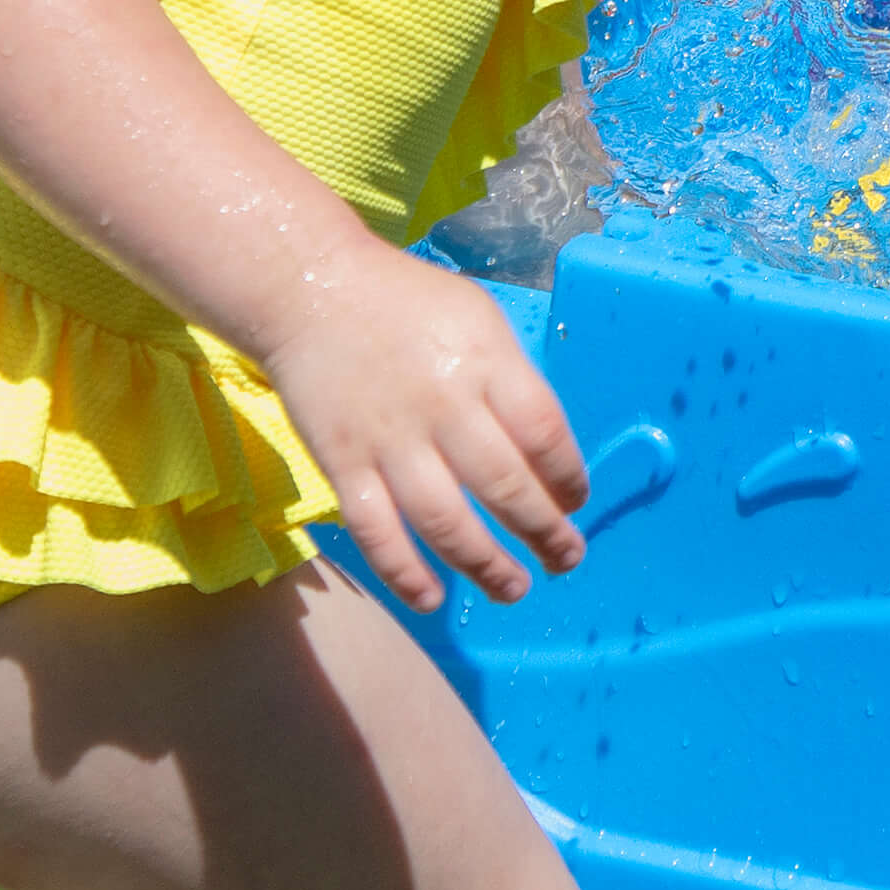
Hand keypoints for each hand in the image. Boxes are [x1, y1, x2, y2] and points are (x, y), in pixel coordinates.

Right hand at [257, 241, 591, 610]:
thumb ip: (511, 380)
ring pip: (445, 521)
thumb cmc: (410, 304)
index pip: (544, 434)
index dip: (568, 478)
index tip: (576, 503)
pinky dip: (404, 572)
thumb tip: (544, 449)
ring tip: (514, 588)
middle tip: (566, 559)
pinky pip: (377, 531)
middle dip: (544, 532)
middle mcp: (444, 404)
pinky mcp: (342, 463)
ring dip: (486, 565)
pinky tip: (431, 598)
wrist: (313, 290)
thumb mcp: (480, 319)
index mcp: (487, 362)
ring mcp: (390, 439)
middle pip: (505, 485)